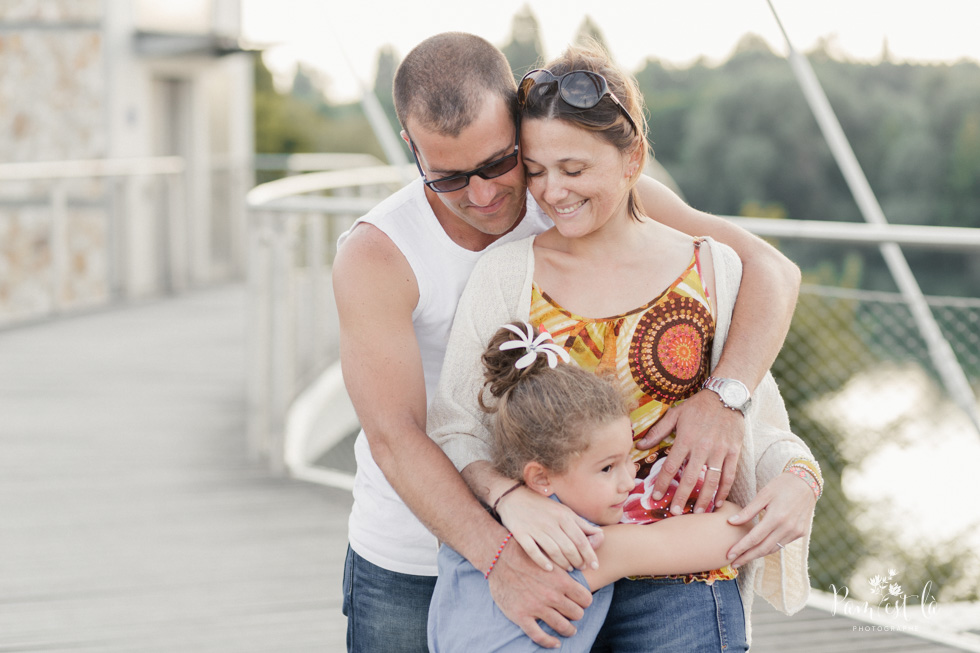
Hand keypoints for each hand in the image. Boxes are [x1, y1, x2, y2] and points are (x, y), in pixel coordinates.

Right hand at [489, 541, 592, 648]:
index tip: (580, 602)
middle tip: (572, 613)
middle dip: (576, 614)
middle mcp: (552, 596)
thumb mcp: (550, 556)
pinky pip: (539, 636)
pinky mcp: (521, 616)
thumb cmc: (525, 553)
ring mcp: (536, 607)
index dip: (584, 601)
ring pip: (562, 627)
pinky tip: (555, 643)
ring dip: (569, 630)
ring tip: (569, 630)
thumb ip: (565, 567)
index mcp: (561, 581)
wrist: (499, 557)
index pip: (586, 599)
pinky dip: (549, 642)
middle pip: (577, 614)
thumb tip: (581, 569)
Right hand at [497, 486, 600, 571]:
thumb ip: (581, 524)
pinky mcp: (521, 533)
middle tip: (581, 568)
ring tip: (569, 569)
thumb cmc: (542, 506)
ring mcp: (535, 528)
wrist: (513, 497)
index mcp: (563, 516)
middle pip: (569, 547)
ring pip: (553, 551)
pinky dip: (542, 561)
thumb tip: (600, 535)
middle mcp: (550, 522)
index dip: (589, 554)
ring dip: (563, 563)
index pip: (581, 539)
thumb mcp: (564, 511)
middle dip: (577, 561)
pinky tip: (550, 569)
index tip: (595, 566)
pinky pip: (533, 551)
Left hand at [635, 390, 742, 514]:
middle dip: (682, 497)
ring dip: (704, 499)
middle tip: (675, 512)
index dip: (662, 483)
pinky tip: (718, 502)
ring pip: (711, 481)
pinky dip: (724, 490)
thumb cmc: (698, 406)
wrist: (727, 396)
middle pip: (690, 478)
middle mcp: (702, 447)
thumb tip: (639, 445)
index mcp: (686, 439)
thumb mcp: (675, 414)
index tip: (656, 496)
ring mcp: (720, 451)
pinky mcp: (734, 452)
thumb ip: (657, 431)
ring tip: (697, 513)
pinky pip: (729, 475)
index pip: (671, 467)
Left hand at [724, 471, 816, 565]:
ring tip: (744, 558)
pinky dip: (770, 548)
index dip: (741, 548)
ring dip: (758, 555)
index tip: (729, 555)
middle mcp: (787, 527)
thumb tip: (730, 522)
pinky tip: (759, 549)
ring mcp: (796, 532)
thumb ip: (747, 511)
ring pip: (773, 549)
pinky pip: (782, 544)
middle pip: (763, 548)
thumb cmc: (781, 485)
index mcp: (776, 517)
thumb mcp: (763, 494)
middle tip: (734, 563)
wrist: (807, 482)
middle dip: (747, 557)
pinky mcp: (801, 533)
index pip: (754, 538)